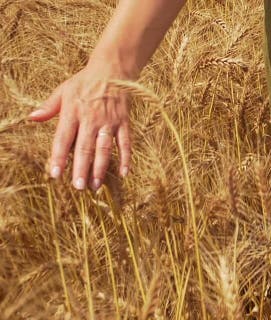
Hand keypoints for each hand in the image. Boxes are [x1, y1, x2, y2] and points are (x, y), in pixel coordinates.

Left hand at [28, 63, 133, 190]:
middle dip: (81, 168)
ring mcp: (109, 121)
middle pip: (85, 148)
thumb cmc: (85, 81)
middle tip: (78, 187)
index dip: (59, 157)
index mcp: (73, 111)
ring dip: (100, 168)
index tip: (55, 174)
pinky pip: (126, 143)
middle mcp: (91, 118)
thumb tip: (32, 118)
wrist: (112, 69)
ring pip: (104, 148)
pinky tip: (124, 173)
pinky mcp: (124, 122)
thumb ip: (49, 106)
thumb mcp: (63, 90)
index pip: (63, 138)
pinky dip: (126, 158)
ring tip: (95, 185)